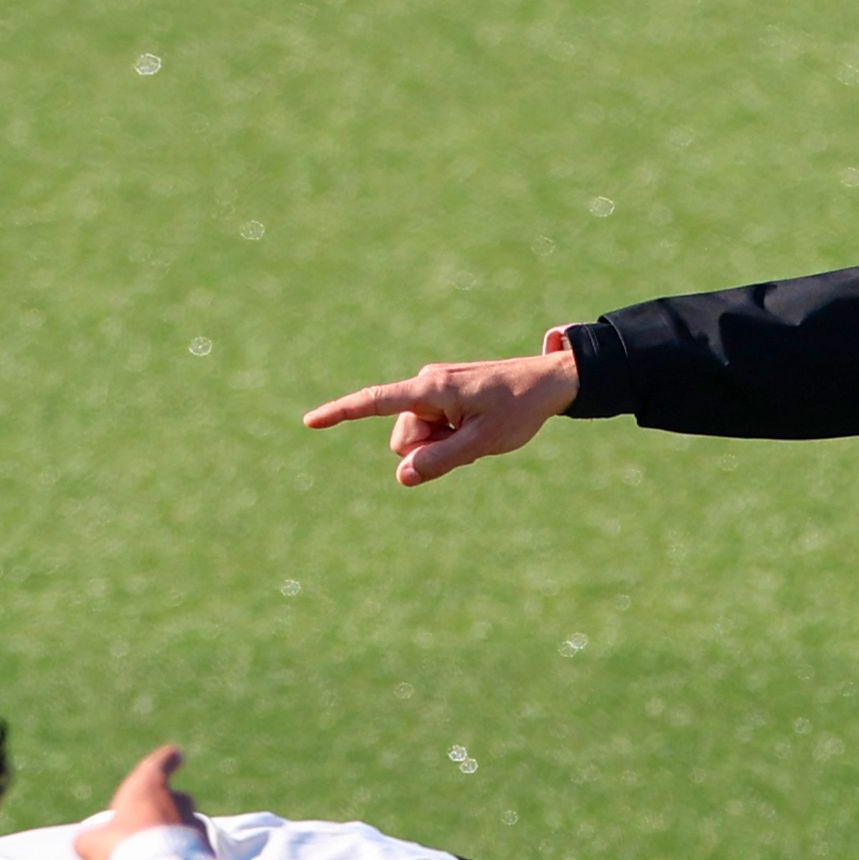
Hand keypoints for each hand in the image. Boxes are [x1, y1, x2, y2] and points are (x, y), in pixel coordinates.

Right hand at [74, 746, 200, 859]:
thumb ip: (90, 841)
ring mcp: (194, 827)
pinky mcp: (206, 854)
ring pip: (167, 839)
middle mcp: (177, 802)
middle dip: (140, 828)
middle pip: (164, 805)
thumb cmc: (120, 848)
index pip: (162, 762)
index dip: (166, 759)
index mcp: (149, 786)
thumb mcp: (91, 843)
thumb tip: (89, 847)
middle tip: (116, 855)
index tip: (176, 755)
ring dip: (144, 857)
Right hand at [302, 339, 581, 486]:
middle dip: (428, 450)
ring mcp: (434, 389)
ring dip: (442, 445)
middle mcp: (426, 385)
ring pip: (418, 437)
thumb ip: (441, 461)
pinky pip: (432, 428)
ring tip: (478, 433)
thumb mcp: (482, 444)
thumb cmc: (518, 410)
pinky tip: (477, 427)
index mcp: (431, 389)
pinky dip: (450, 436)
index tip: (310, 421)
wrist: (549, 383)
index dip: (341, 413)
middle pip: (404, 438)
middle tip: (472, 441)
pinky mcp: (443, 394)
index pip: (375, 402)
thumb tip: (403, 476)